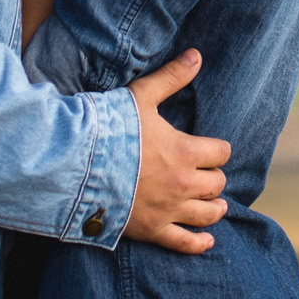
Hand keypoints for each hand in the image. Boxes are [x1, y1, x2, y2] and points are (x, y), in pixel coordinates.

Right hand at [123, 49, 230, 253]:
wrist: (77, 166)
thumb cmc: (109, 129)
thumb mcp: (141, 97)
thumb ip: (171, 77)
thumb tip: (197, 55)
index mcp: (186, 151)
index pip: (221, 152)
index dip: (218, 150)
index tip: (212, 148)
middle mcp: (184, 183)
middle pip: (217, 184)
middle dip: (215, 177)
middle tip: (208, 174)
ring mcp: (169, 210)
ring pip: (207, 214)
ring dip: (214, 208)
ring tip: (216, 205)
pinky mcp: (152, 230)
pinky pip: (184, 243)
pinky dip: (199, 243)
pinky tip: (207, 241)